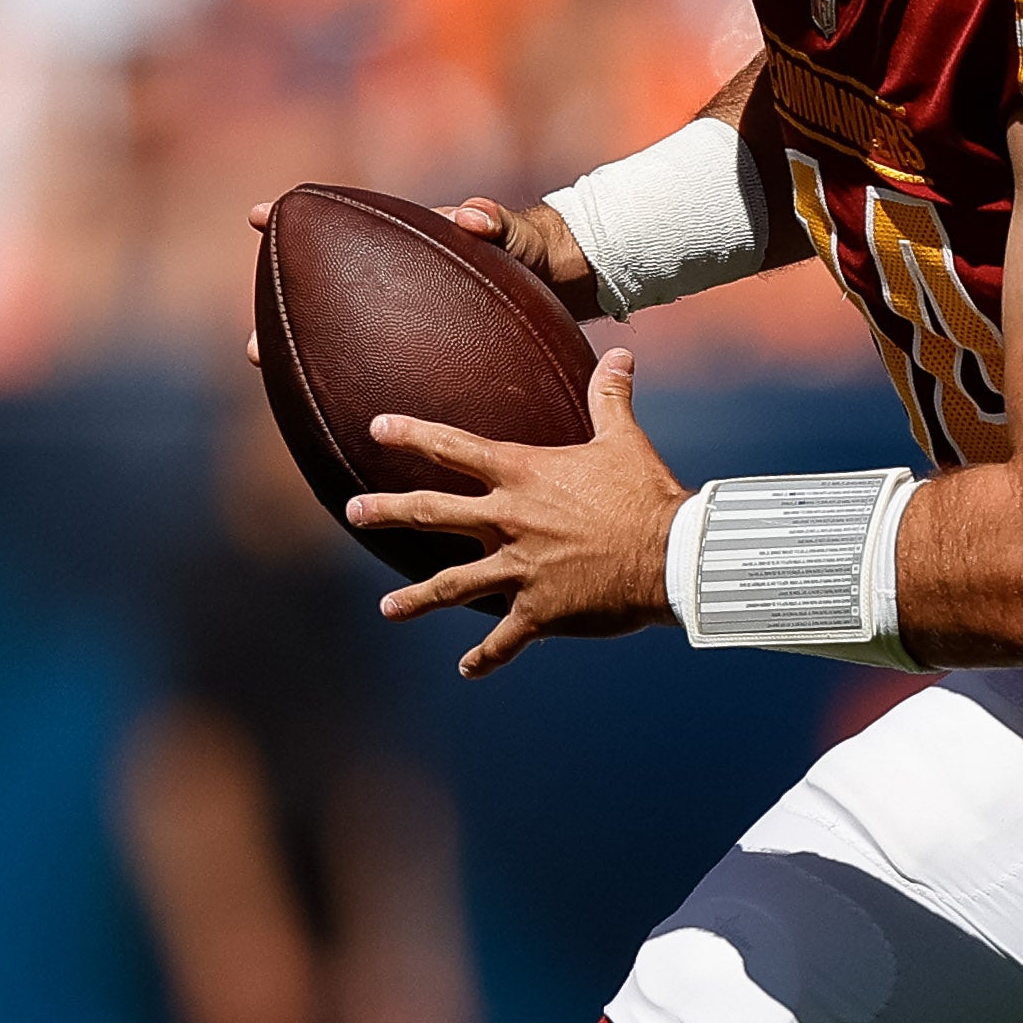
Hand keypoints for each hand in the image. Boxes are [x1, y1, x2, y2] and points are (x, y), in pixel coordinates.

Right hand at [239, 193, 593, 366]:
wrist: (562, 277)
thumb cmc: (534, 247)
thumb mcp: (516, 232)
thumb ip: (495, 221)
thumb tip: (472, 216)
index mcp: (409, 248)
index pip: (343, 229)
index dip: (296, 222)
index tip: (256, 216)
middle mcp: (397, 283)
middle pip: (326, 298)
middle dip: (284, 318)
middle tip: (252, 349)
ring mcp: (411, 317)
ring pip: (348, 339)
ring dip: (310, 360)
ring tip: (279, 387)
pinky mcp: (431, 350)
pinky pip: (389, 367)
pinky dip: (363, 385)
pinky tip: (344, 419)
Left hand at [341, 344, 686, 678]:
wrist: (671, 555)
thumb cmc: (647, 493)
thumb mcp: (623, 440)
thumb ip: (610, 397)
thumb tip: (620, 353)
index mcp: (522, 476)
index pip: (454, 448)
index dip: (412, 435)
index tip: (375, 428)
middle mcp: (508, 521)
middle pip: (431, 513)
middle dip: (387, 511)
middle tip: (352, 510)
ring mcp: (519, 570)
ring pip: (452, 585)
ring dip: (416, 598)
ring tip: (387, 609)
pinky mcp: (539, 612)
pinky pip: (503, 640)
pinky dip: (485, 658)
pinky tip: (467, 669)